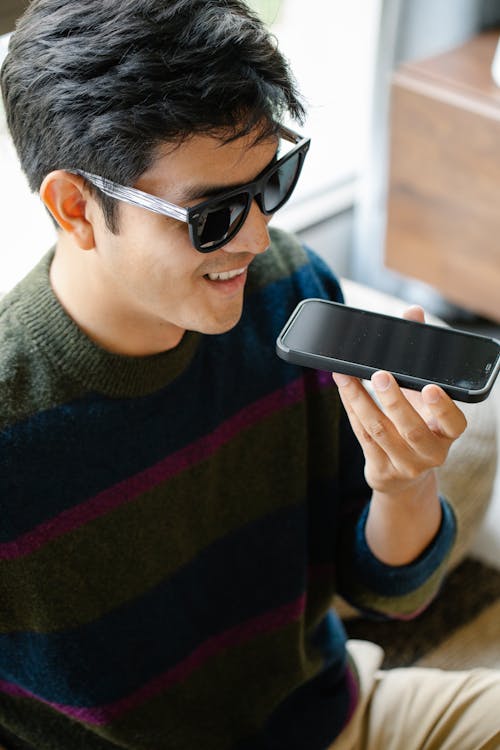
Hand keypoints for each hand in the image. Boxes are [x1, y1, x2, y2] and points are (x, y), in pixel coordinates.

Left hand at [332, 305, 466, 563]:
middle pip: (411, 428)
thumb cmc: (417, 422)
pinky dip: (351, 408)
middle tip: (380, 374)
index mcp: (448, 433)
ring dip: (360, 400)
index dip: (444, 408)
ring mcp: (404, 463)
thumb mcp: (425, 396)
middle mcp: (430, 452)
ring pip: (379, 430)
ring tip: (347, 375)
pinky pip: (362, 435)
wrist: (403, 475)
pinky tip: (343, 387)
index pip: (454, 423)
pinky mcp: (380, 468)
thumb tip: (413, 313)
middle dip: (394, 400)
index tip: (431, 388)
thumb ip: (421, 356)